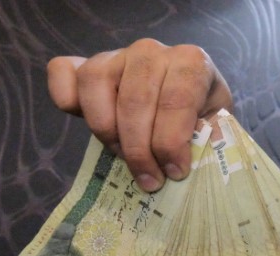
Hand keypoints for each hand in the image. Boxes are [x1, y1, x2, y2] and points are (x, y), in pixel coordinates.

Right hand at [47, 38, 232, 191]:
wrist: (188, 98)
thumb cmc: (202, 116)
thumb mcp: (216, 127)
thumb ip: (204, 139)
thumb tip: (184, 162)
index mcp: (191, 62)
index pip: (176, 101)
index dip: (171, 143)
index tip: (174, 173)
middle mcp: (151, 52)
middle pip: (135, 100)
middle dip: (139, 149)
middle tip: (149, 179)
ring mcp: (116, 54)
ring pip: (96, 84)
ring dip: (106, 130)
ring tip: (123, 156)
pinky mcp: (86, 63)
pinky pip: (63, 71)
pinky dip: (65, 97)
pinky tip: (81, 121)